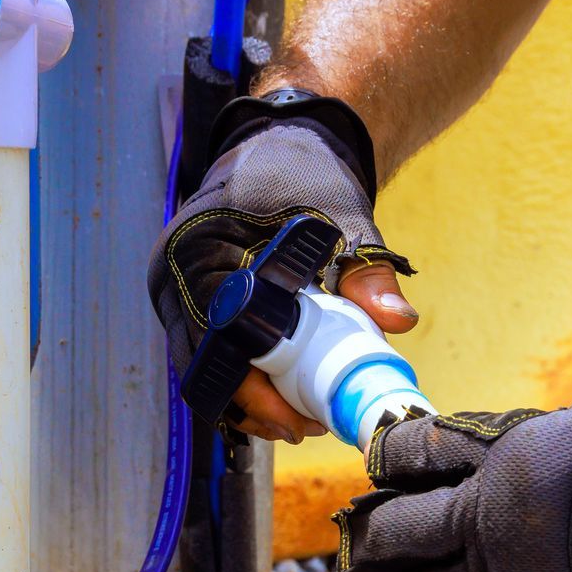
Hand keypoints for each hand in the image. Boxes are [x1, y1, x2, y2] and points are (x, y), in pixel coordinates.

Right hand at [146, 90, 416, 441]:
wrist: (280, 143)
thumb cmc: (305, 174)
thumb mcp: (343, 218)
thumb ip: (369, 270)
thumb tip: (398, 321)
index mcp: (198, 250)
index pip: (215, 340)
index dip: (252, 388)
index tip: (295, 416)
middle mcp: (173, 274)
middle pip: (201, 365)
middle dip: (251, 405)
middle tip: (303, 428)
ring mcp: (176, 290)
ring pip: (201, 367)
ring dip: (245, 398)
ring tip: (298, 418)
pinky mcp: (189, 301)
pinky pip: (206, 353)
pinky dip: (240, 378)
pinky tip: (281, 397)